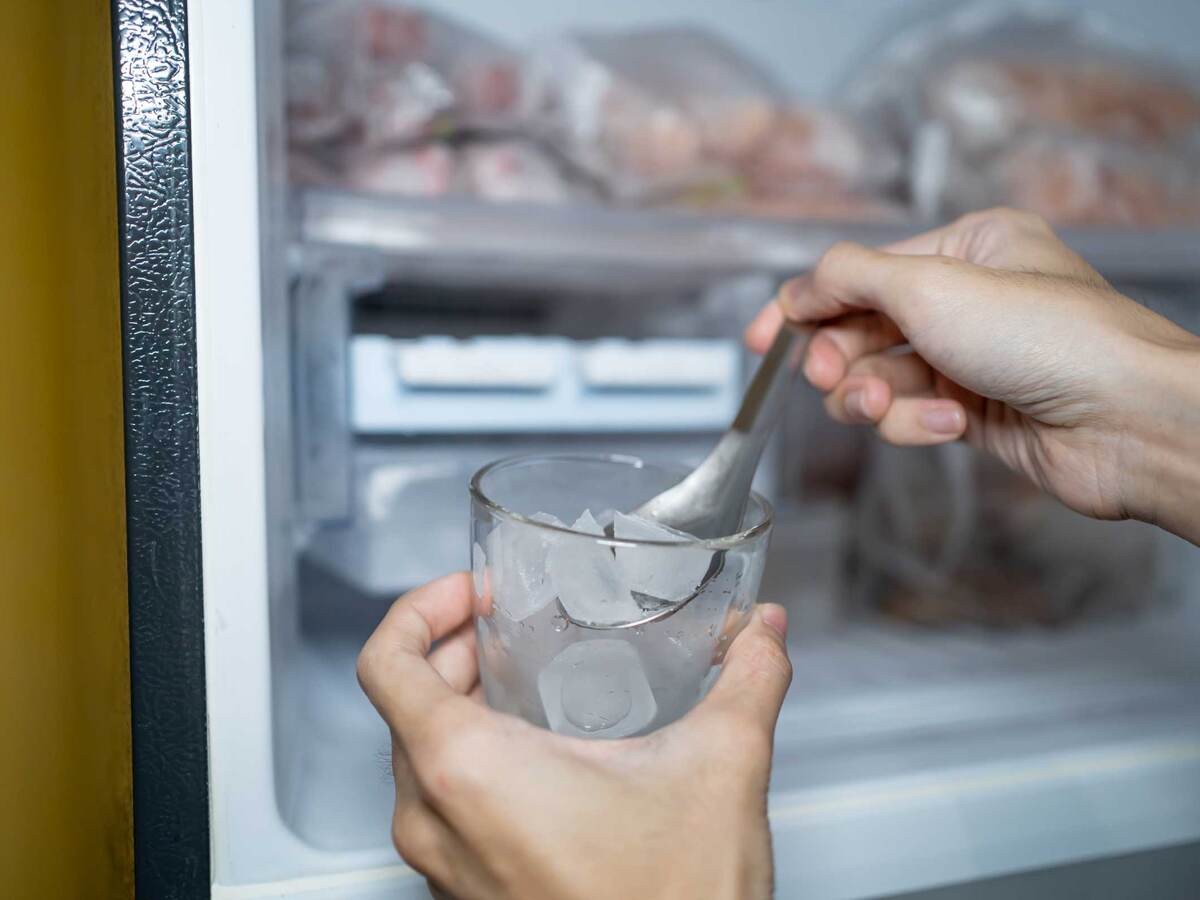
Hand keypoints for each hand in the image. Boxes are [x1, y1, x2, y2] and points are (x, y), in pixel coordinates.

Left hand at [357, 573, 792, 899]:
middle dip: (451, 652)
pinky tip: (535, 762)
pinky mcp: (468, 897)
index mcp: (469, 771)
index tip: (468, 595)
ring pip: (417, 761)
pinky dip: (468, 769)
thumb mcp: (721, 768)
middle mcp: (436, 822)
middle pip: (403, 705)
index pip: (385, 663)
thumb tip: (766, 634)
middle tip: (502, 630)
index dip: (416, 608)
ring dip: (457, 710)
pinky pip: (439, 813)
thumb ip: (749, 680)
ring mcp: (444, 869)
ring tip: (517, 687)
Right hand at [747, 207, 1199, 542]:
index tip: (760, 342)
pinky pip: (910, 417)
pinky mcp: (972, 413)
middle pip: (861, 330)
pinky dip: (916, 425)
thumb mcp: (928, 286)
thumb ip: (849, 279)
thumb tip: (800, 285)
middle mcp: (965, 300)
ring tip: (880, 408)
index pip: (859, 273)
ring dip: (871, 398)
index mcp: (965, 248)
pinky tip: (949, 426)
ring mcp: (968, 359)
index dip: (803, 307)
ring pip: (878, 380)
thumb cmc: (1046, 338)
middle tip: (831, 377)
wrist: (1122, 420)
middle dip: (840, 359)